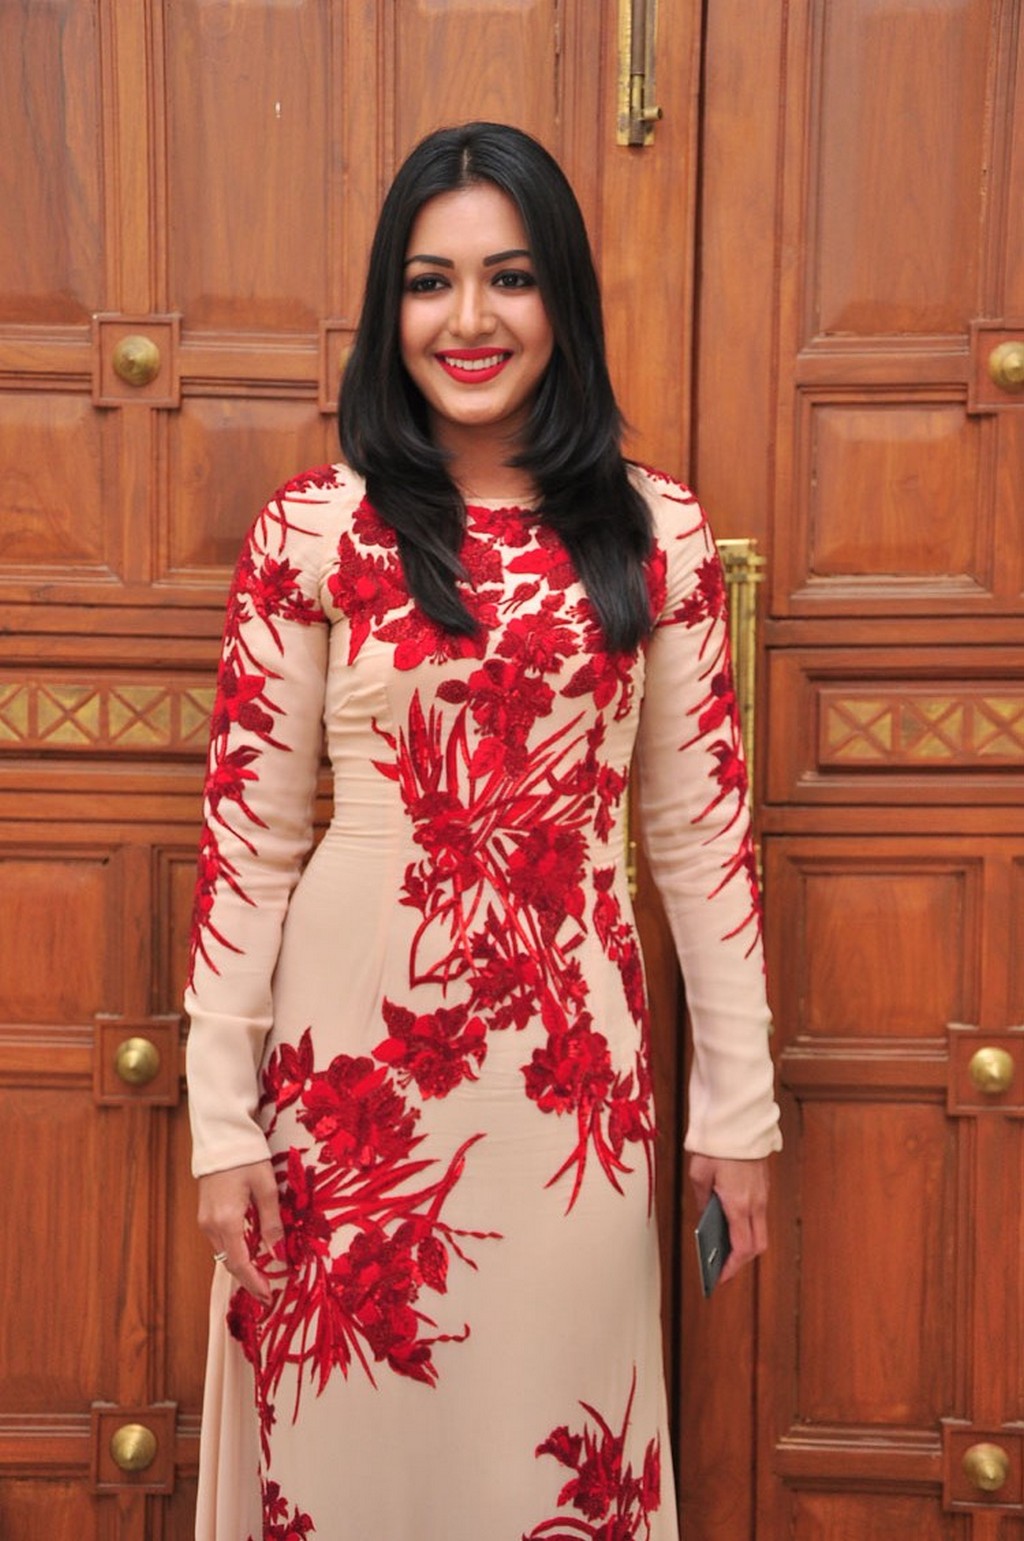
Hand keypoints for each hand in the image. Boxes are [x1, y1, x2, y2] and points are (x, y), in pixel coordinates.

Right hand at [197, 1159, 283, 1303]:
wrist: (221, 1137)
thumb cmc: (247, 1158)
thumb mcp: (266, 1188)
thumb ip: (271, 1223)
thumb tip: (277, 1254)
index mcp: (226, 1221)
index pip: (240, 1263)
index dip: (254, 1282)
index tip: (268, 1296)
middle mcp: (210, 1225)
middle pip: (230, 1262)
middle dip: (249, 1279)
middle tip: (268, 1292)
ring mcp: (204, 1220)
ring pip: (224, 1252)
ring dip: (242, 1266)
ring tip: (262, 1276)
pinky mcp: (205, 1214)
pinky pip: (221, 1240)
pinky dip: (235, 1251)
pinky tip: (250, 1253)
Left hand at [688, 1152, 769, 1287]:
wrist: (738, 1120)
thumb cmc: (716, 1146)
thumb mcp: (699, 1175)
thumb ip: (703, 1202)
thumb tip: (705, 1219)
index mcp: (738, 1204)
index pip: (741, 1248)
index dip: (731, 1268)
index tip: (719, 1278)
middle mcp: (755, 1203)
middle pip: (756, 1245)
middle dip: (741, 1261)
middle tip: (722, 1268)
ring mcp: (762, 1195)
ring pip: (759, 1231)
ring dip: (745, 1243)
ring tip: (723, 1249)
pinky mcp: (763, 1186)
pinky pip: (758, 1215)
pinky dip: (747, 1226)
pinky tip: (730, 1226)